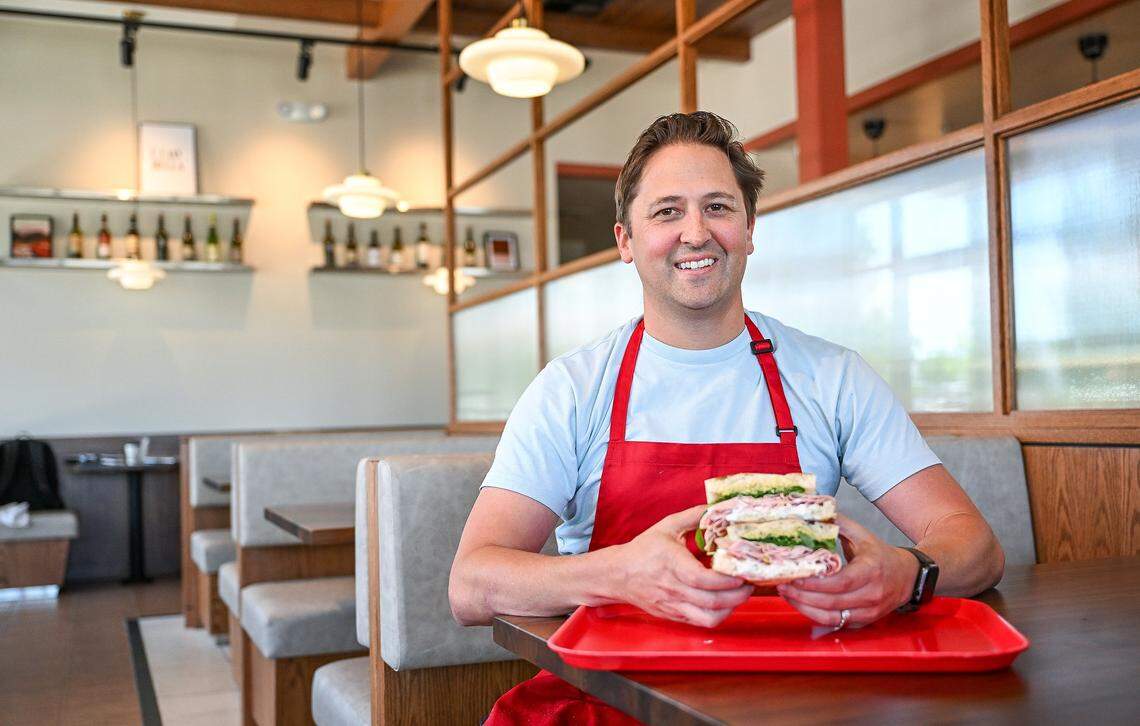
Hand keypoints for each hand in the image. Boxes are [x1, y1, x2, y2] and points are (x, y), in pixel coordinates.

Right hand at [608, 504, 753, 627]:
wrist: (618, 575)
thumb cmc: (643, 550)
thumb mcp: (667, 527)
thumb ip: (693, 516)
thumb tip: (717, 508)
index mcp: (672, 564)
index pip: (703, 579)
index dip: (727, 580)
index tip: (743, 572)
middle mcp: (673, 588)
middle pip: (712, 601)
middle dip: (738, 595)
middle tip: (750, 583)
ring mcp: (673, 605)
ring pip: (709, 618)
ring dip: (731, 608)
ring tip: (740, 594)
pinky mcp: (674, 616)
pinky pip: (701, 622)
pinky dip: (718, 615)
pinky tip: (725, 601)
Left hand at [776, 515, 917, 627]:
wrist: (907, 577)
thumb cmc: (881, 555)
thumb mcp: (862, 535)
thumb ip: (839, 523)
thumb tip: (813, 512)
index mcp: (871, 571)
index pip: (841, 582)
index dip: (816, 583)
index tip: (794, 577)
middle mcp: (871, 595)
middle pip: (832, 602)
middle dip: (803, 596)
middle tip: (782, 586)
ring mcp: (868, 612)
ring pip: (832, 617)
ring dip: (805, 608)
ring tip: (787, 595)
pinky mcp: (863, 622)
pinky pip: (836, 624)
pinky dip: (815, 616)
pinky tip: (801, 604)